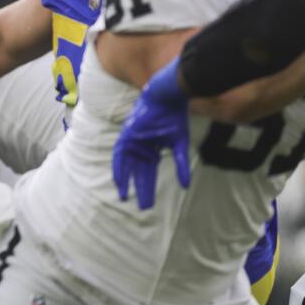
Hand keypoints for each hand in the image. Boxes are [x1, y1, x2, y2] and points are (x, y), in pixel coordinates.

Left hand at [112, 59, 191, 209]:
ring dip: (125, 179)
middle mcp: (141, 146)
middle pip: (139, 171)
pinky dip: (119, 166)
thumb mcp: (179, 144)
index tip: (148, 202)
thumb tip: (185, 185)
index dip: (147, 186)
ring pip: (127, 164)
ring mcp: (133, 139)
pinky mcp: (128, 133)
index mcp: (152, 148)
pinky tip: (119, 179)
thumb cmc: (175, 117)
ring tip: (125, 196)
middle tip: (141, 207)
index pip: (148, 171)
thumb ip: (180, 164)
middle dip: (140, 188)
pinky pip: (120, 153)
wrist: (168, 97)